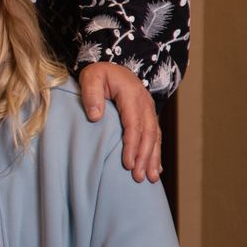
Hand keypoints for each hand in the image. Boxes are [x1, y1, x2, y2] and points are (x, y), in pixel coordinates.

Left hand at [79, 61, 161, 182]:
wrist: (113, 67)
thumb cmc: (100, 74)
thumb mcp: (91, 78)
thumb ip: (91, 95)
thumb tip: (95, 117)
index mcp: (131, 95)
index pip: (133, 124)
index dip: (132, 145)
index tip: (127, 164)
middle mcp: (145, 104)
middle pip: (148, 133)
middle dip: (144, 157)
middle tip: (138, 177)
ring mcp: (149, 110)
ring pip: (155, 137)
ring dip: (153, 158)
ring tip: (150, 179)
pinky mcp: (148, 116)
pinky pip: (155, 136)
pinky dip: (155, 153)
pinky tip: (155, 168)